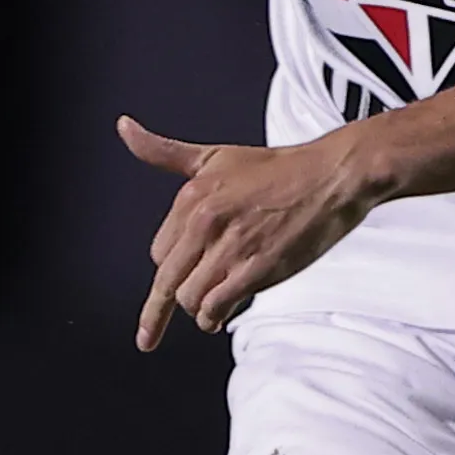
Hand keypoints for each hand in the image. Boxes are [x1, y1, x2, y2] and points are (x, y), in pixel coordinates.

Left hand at [121, 117, 382, 348]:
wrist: (331, 176)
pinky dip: (214, 317)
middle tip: (156, 327)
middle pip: (168, 281)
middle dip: (168, 305)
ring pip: (190, 299)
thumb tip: (123, 127)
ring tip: (211, 309)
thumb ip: (164, 152)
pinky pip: (216, 307)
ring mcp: (231, 248)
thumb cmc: (278, 168)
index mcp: (192, 197)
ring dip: (199, 310)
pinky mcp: (256, 269)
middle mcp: (205, 222)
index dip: (172, 268)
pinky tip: (219, 316)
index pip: (159, 253)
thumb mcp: (214, 156)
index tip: (180, 277)